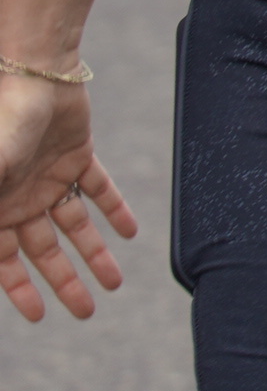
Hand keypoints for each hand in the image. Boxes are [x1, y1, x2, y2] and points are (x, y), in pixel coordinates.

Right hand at [0, 71, 137, 325]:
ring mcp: (49, 178)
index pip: (4, 260)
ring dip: (94, 254)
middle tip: (85, 313)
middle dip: (63, 283)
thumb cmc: (4, 120)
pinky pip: (98, 190)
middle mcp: (20, 198)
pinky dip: (114, 211)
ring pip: (74, 227)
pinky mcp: (78, 157)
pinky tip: (130, 234)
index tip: (38, 316)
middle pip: (44, 252)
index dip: (18, 289)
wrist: (33, 74)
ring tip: (114, 284)